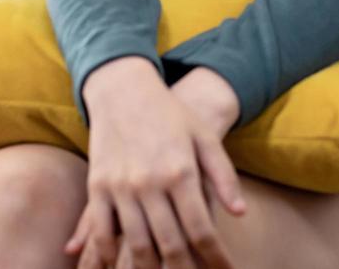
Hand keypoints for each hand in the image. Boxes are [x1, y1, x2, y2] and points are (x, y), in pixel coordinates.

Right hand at [66, 57, 242, 268]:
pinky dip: (108, 255)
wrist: (124, 88)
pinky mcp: (98, 186)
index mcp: (181, 171)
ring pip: (137, 244)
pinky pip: (102, 231)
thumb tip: (240, 213)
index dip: (215, 258)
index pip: (201, 229)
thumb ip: (223, 175)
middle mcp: (151, 183)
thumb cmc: (171, 113)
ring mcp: (122, 186)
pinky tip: (117, 268)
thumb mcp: (205, 137)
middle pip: (170, 245)